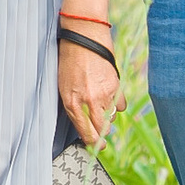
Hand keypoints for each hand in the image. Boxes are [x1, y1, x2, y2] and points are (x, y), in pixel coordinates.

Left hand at [58, 22, 122, 147]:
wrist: (83, 37)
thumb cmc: (70, 61)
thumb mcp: (64, 86)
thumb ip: (74, 106)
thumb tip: (85, 125)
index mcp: (71, 102)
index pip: (84, 132)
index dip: (91, 143)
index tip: (95, 147)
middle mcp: (88, 101)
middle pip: (101, 131)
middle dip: (101, 136)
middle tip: (102, 139)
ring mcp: (103, 94)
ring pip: (111, 118)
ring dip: (107, 116)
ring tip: (99, 102)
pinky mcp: (116, 87)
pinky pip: (120, 107)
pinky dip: (116, 104)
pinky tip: (109, 95)